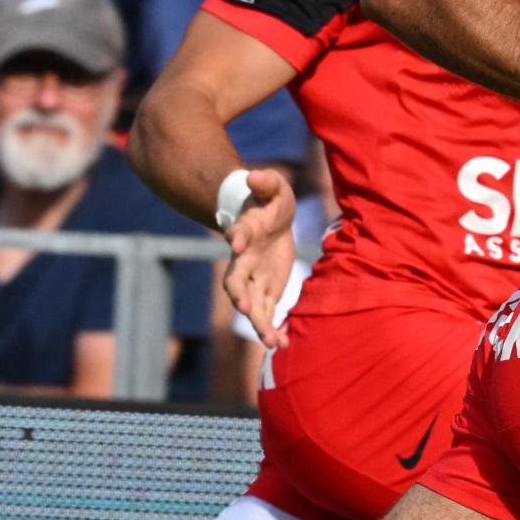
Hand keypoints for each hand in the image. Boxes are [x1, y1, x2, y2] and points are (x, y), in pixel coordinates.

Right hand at [221, 165, 298, 348]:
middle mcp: (244, 261)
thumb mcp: (274, 186)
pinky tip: (283, 345)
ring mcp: (254, 278)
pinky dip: (273, 329)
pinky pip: (267, 313)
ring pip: (252, 305)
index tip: (236, 242)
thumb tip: (252, 175)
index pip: (238, 237)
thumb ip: (265, 182)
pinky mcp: (267, 290)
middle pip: (236, 281)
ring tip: (272, 342)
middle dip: (240, 295)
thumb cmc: (270, 201)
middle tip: (247, 308)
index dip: (237, 238)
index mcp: (246, 233)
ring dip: (260, 323)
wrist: (270, 220)